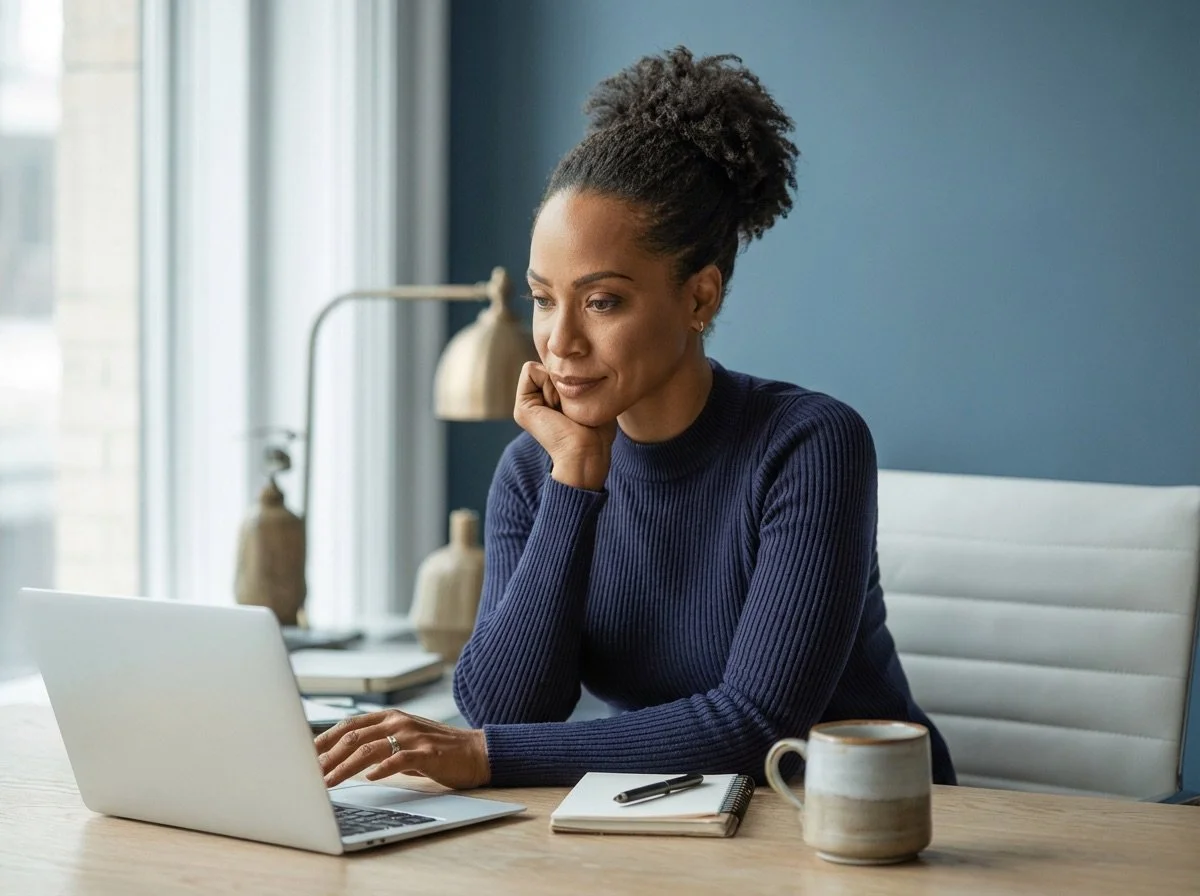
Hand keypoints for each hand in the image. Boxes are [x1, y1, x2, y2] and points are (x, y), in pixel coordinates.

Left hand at [314, 710, 489, 789]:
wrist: (475, 752)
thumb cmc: (438, 750)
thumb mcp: (405, 741)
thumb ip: (381, 744)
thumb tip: (346, 759)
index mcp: (391, 717)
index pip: (350, 725)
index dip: (324, 739)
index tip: (304, 755)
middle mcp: (399, 722)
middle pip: (354, 737)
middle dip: (328, 757)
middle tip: (309, 774)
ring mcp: (413, 736)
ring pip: (370, 749)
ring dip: (344, 767)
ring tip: (328, 783)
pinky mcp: (427, 752)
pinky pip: (399, 759)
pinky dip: (381, 769)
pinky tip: (368, 778)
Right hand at [514, 361, 616, 489]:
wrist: (587, 452)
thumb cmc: (597, 430)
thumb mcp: (592, 398)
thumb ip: (582, 380)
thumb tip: (576, 362)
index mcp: (550, 402)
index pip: (557, 368)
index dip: (571, 375)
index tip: (580, 400)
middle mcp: (536, 402)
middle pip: (548, 366)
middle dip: (565, 379)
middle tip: (571, 407)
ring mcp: (527, 405)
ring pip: (539, 367)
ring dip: (558, 383)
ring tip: (564, 409)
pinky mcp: (522, 407)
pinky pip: (530, 370)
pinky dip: (547, 381)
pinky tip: (555, 406)